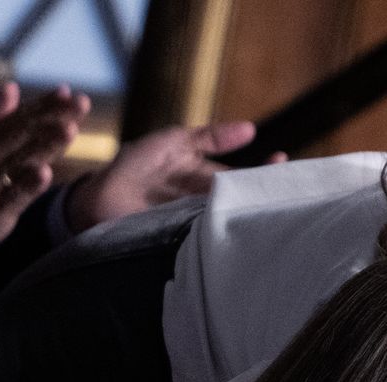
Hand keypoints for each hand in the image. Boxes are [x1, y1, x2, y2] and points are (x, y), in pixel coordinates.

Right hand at [0, 82, 89, 258]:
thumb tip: (11, 88)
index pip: (18, 118)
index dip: (43, 104)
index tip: (68, 91)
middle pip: (24, 134)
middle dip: (54, 117)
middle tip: (82, 103)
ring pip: (20, 161)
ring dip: (45, 144)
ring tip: (70, 129)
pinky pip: (13, 197)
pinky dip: (28, 185)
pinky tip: (45, 172)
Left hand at [66, 121, 274, 231]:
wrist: (94, 202)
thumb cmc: (132, 167)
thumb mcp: (172, 142)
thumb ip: (209, 137)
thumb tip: (251, 129)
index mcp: (207, 179)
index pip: (243, 176)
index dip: (265, 172)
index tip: (285, 164)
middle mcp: (206, 203)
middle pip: (241, 203)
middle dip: (264, 200)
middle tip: (292, 198)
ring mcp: (196, 226)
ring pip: (229, 224)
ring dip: (247, 223)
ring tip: (273, 220)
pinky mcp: (183, 246)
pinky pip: (207, 244)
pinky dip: (222, 243)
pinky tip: (238, 242)